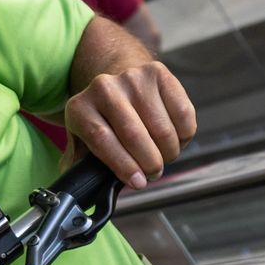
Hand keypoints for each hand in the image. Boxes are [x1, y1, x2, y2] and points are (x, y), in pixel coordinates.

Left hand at [64, 52, 195, 185]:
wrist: (120, 84)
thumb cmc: (105, 123)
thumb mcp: (84, 142)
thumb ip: (83, 167)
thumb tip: (86, 191)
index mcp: (79, 108)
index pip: (102, 139)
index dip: (124, 166)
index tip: (138, 182)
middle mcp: (103, 88)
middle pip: (134, 134)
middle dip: (150, 163)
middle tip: (153, 173)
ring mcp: (132, 78)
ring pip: (161, 128)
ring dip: (168, 151)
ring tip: (163, 156)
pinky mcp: (158, 73)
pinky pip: (182, 114)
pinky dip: (184, 136)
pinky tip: (174, 139)